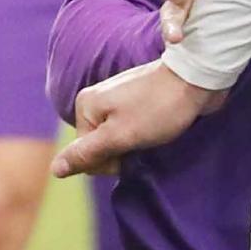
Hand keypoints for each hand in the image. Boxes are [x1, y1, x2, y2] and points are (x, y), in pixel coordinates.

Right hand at [52, 60, 223, 178]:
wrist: (196, 79)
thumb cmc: (159, 109)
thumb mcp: (120, 136)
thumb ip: (87, 153)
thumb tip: (54, 170)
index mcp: (86, 106)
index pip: (86, 155)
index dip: (111, 162)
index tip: (132, 150)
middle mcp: (96, 100)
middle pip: (100, 146)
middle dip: (122, 152)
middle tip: (146, 139)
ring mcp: (116, 99)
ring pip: (117, 139)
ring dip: (135, 145)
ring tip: (155, 133)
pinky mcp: (136, 101)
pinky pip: (131, 128)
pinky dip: (144, 134)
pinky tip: (158, 128)